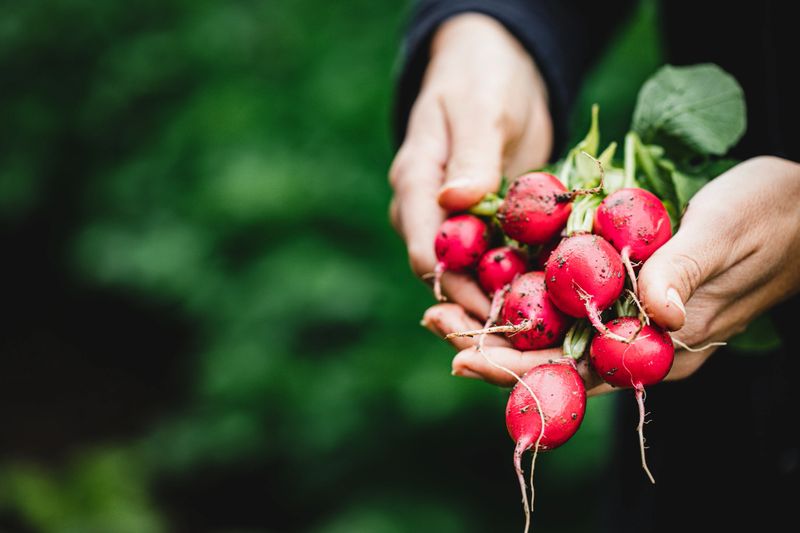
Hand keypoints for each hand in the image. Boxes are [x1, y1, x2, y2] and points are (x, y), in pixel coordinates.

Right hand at [389, 13, 552, 318]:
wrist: (496, 70)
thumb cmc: (483, 80)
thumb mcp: (481, 109)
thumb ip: (471, 156)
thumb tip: (455, 200)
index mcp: (417, 186)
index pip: (426, 250)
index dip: (456, 287)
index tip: (494, 311)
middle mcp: (429, 213)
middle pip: (447, 276)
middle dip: (480, 309)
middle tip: (524, 339)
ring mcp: (457, 223)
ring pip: (473, 277)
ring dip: (503, 304)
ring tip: (542, 332)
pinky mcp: (487, 225)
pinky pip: (500, 261)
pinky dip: (522, 281)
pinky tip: (553, 300)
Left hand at [423, 156, 799, 394]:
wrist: (798, 203)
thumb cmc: (771, 214)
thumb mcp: (728, 231)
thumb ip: (686, 272)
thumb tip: (654, 316)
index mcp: (662, 346)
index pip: (578, 370)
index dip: (518, 369)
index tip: (463, 358)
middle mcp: (639, 340)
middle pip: (552, 355)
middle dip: (490, 346)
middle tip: (432, 324)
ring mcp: (630, 314)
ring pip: (553, 329)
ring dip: (497, 321)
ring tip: (441, 308)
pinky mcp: (626, 285)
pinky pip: (568, 298)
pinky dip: (525, 293)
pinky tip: (489, 281)